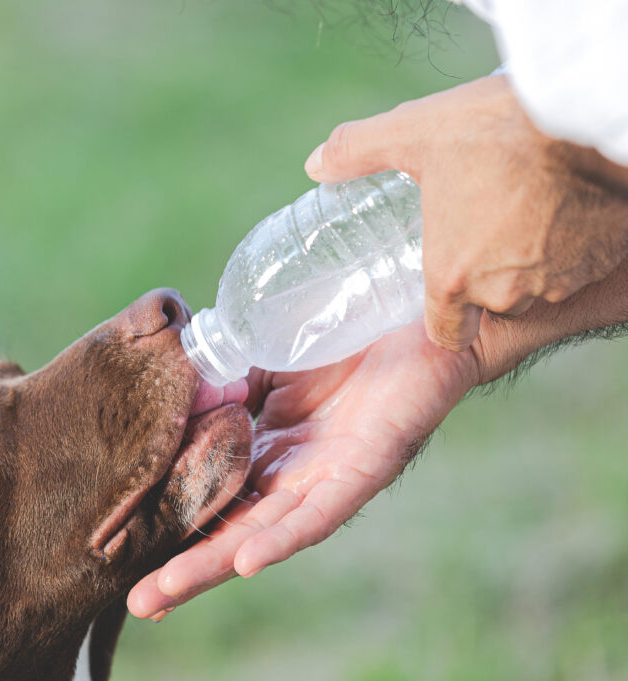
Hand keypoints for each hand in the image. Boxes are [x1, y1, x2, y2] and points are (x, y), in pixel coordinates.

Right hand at [128, 254, 627, 620]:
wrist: (422, 304)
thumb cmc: (346, 327)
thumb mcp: (266, 352)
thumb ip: (224, 376)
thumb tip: (171, 392)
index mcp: (264, 447)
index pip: (207, 493)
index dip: (169, 522)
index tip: (117, 550)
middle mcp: (292, 472)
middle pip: (229, 527)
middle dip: (184, 567)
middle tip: (137, 602)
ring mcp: (326, 474)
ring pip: (265, 531)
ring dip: (217, 564)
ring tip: (168, 594)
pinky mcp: (366, 466)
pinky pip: (321, 510)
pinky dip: (284, 534)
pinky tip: (248, 559)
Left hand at [304, 75, 627, 351]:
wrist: (597, 116)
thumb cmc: (501, 130)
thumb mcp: (417, 133)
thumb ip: (359, 152)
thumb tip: (314, 165)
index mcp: (452, 277)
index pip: (446, 332)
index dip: (444, 310)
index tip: (445, 279)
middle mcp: (505, 292)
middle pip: (491, 304)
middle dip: (487, 273)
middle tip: (483, 225)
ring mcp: (559, 279)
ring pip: (537, 285)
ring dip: (530, 258)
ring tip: (522, 208)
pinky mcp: (603, 258)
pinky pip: (580, 263)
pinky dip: (572, 242)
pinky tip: (562, 202)